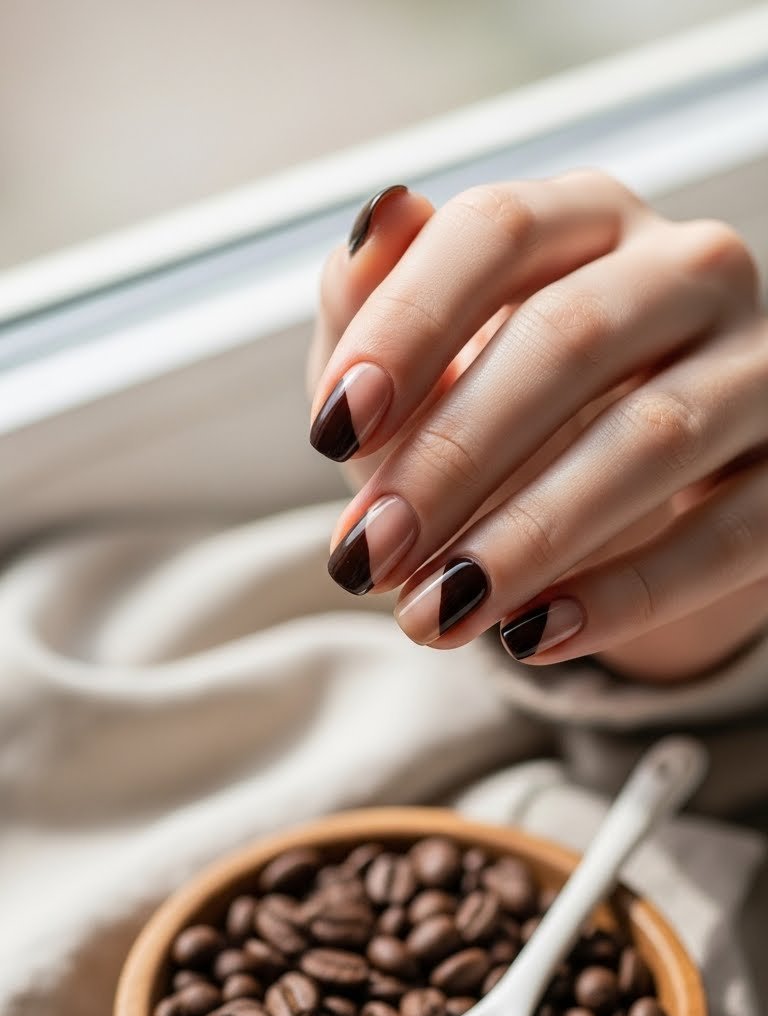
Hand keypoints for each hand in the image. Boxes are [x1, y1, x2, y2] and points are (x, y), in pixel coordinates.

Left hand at [307, 175, 767, 682]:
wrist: (636, 494)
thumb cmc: (506, 413)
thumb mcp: (423, 364)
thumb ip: (379, 303)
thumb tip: (377, 218)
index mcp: (586, 218)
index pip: (496, 233)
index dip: (408, 328)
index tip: (330, 431)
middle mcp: (687, 269)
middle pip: (570, 339)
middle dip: (452, 459)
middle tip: (370, 557)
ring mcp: (759, 364)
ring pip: (652, 438)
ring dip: (530, 537)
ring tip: (438, 614)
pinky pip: (727, 534)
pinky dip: (627, 594)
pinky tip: (535, 636)